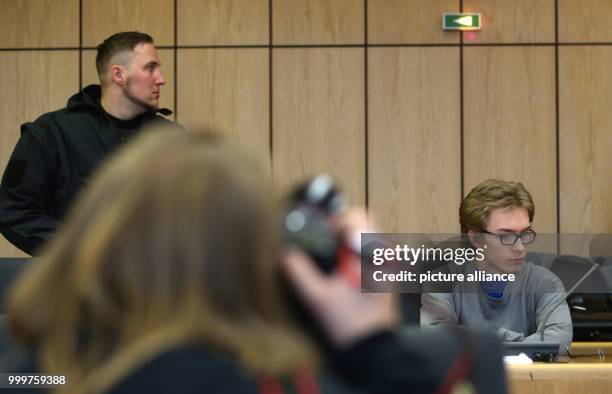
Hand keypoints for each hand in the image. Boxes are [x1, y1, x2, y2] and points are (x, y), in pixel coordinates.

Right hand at [281, 209, 398, 347]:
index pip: (356, 218)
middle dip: (340, 226)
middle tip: (322, 239)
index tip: (321, 232)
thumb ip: (300, 273)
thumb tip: (285, 254)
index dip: (334, 220)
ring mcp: (387, 265)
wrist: (373, 351)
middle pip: (362, 223)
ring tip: (328, 254)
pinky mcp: (384, 275)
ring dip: (345, 239)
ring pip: (365, 236)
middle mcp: (385, 255)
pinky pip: (368, 251)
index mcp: (373, 255)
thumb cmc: (351, 324)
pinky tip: (338, 268)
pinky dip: (352, 251)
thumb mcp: (318, 299)